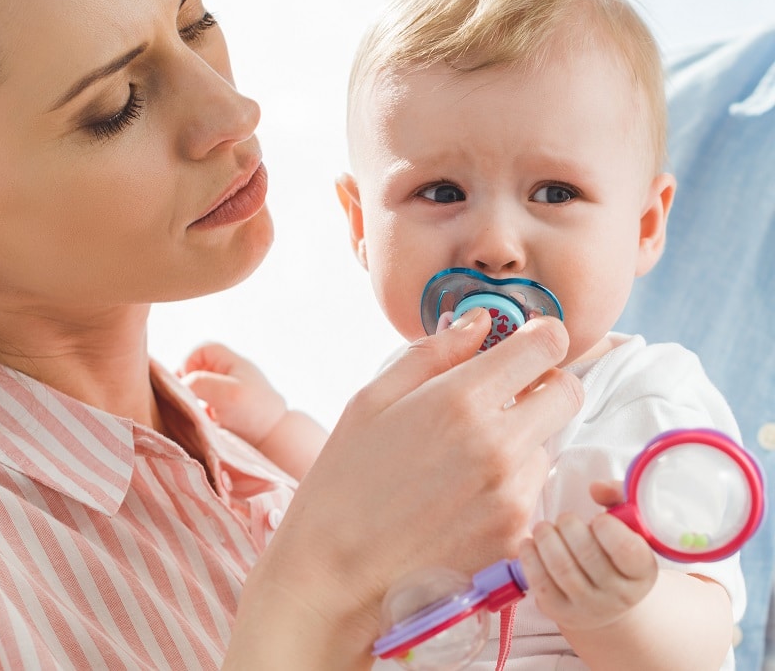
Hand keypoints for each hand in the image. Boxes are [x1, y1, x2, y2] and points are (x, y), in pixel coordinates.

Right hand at [180, 342, 286, 445]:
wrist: (273, 442)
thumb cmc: (254, 411)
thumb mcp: (227, 392)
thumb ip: (200, 382)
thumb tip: (179, 387)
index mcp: (232, 363)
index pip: (201, 351)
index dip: (188, 363)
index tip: (187, 384)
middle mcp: (228, 376)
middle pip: (196, 371)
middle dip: (186, 385)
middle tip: (184, 401)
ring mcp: (225, 396)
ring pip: (196, 391)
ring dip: (189, 402)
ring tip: (190, 414)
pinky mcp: (221, 415)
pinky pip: (199, 409)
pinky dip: (194, 415)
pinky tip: (196, 425)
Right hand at [224, 312, 582, 668]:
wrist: (332, 577)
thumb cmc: (343, 481)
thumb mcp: (372, 399)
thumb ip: (434, 352)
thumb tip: (480, 321)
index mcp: (462, 399)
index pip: (547, 343)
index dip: (540, 336)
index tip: (525, 342)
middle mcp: (500, 445)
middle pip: (567, 392)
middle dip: (543, 384)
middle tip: (502, 397)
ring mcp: (513, 497)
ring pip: (549, 444)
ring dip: (524, 440)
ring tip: (466, 459)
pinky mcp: (516, 538)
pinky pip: (533, 493)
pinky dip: (510, 486)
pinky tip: (463, 498)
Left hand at [518, 500, 657, 631]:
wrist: (604, 598)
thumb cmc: (613, 549)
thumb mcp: (626, 523)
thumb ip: (617, 495)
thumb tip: (595, 488)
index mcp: (642, 572)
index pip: (627, 550)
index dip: (608, 528)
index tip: (598, 519)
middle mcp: (619, 596)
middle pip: (587, 554)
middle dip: (568, 526)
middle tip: (565, 519)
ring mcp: (589, 608)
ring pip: (561, 568)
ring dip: (546, 538)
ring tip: (544, 528)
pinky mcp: (560, 612)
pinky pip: (540, 583)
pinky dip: (530, 557)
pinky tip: (530, 543)